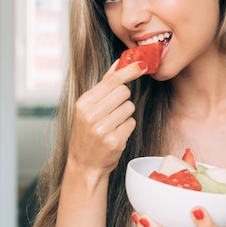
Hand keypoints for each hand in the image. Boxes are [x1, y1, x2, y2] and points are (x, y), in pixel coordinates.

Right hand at [67, 60, 147, 178]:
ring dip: (125, 114)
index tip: (142, 64)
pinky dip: (127, 127)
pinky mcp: (114, 140)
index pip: (111, 80)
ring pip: (130, 107)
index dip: (129, 71)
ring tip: (112, 124)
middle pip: (124, 92)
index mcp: (83, 103)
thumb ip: (104, 85)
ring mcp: (102, 128)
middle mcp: (90, 115)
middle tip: (113, 110)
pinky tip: (116, 134)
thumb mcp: (88, 108)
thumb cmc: (87, 133)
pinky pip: (131, 123)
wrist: (84, 164)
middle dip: (124, 98)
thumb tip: (119, 62)